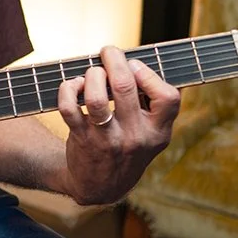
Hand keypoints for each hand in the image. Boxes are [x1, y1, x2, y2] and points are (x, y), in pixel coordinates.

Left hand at [57, 46, 180, 204]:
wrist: (102, 186)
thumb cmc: (127, 146)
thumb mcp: (151, 134)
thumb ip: (153, 104)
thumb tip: (139, 61)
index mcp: (158, 132)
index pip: (169, 97)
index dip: (150, 74)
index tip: (135, 66)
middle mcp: (135, 137)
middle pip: (125, 87)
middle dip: (113, 59)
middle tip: (108, 51)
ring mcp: (107, 140)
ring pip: (95, 98)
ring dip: (91, 75)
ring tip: (92, 73)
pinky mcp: (82, 140)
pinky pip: (69, 108)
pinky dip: (68, 89)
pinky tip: (73, 86)